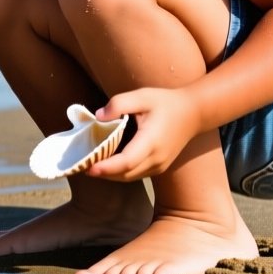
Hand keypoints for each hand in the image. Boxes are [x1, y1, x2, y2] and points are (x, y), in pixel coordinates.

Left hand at [87, 86, 204, 182]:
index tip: (88, 168)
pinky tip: (105, 164)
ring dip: (109, 175)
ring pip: (129, 177)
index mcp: (152, 142)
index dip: (107, 167)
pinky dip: (119, 172)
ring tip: (88, 166)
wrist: (193, 113)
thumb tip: (98, 116)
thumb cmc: (165, 103)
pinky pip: (135, 174)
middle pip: (125, 174)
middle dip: (102, 173)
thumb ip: (119, 104)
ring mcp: (159, 166)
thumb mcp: (142, 96)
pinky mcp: (159, 167)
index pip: (127, 161)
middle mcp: (157, 159)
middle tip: (79, 166)